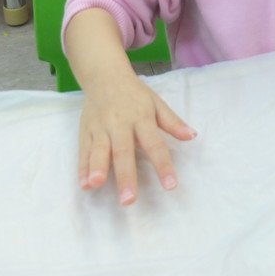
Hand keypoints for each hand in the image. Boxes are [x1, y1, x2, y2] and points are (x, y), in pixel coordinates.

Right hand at [78, 75, 196, 204]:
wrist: (105, 75)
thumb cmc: (135, 94)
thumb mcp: (156, 103)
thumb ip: (172, 122)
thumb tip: (192, 136)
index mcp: (141, 118)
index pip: (154, 144)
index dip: (162, 165)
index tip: (170, 186)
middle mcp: (120, 124)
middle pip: (123, 151)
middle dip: (125, 176)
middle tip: (129, 200)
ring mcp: (100, 128)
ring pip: (99, 150)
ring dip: (97, 168)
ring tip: (96, 185)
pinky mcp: (85, 131)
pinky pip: (83, 151)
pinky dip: (82, 168)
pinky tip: (83, 184)